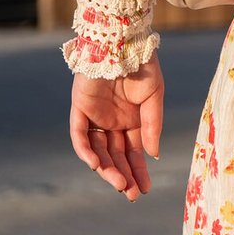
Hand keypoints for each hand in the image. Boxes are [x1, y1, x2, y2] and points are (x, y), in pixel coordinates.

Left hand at [69, 53, 164, 201]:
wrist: (122, 40)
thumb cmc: (142, 64)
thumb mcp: (154, 96)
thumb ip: (152, 124)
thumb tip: (152, 154)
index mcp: (133, 120)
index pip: (134, 152)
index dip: (139, 171)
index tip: (146, 189)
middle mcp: (113, 122)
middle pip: (116, 155)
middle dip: (125, 176)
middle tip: (132, 194)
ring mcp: (95, 116)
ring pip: (98, 150)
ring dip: (108, 169)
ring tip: (120, 184)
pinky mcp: (79, 108)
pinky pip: (79, 135)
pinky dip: (86, 151)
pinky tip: (96, 165)